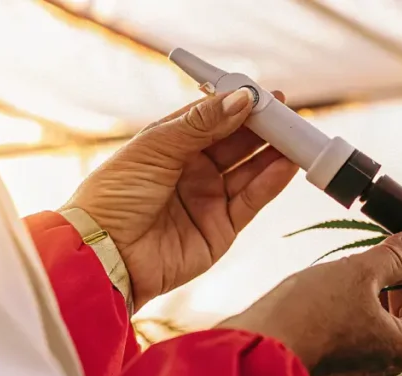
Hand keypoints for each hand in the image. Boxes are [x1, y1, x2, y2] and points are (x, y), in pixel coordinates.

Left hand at [62, 89, 298, 308]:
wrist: (104, 254)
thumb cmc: (115, 196)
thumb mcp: (155, 148)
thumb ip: (202, 124)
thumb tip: (242, 99)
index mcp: (170, 146)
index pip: (213, 119)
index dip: (238, 106)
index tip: (264, 95)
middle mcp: (192, 171)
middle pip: (236, 143)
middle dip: (263, 128)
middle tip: (288, 113)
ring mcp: (208, 200)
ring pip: (250, 171)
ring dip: (273, 153)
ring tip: (297, 136)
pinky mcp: (221, 229)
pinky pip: (252, 200)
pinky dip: (271, 182)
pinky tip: (286, 163)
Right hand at [219, 227, 401, 375]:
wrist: (256, 348)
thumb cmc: (313, 312)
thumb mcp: (359, 272)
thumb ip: (396, 256)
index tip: (401, 242)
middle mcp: (383, 369)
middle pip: (397, 316)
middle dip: (387, 281)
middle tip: (375, 250)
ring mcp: (352, 373)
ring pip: (369, 323)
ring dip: (362, 293)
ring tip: (346, 268)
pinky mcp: (325, 369)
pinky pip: (344, 334)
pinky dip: (341, 310)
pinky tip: (324, 290)